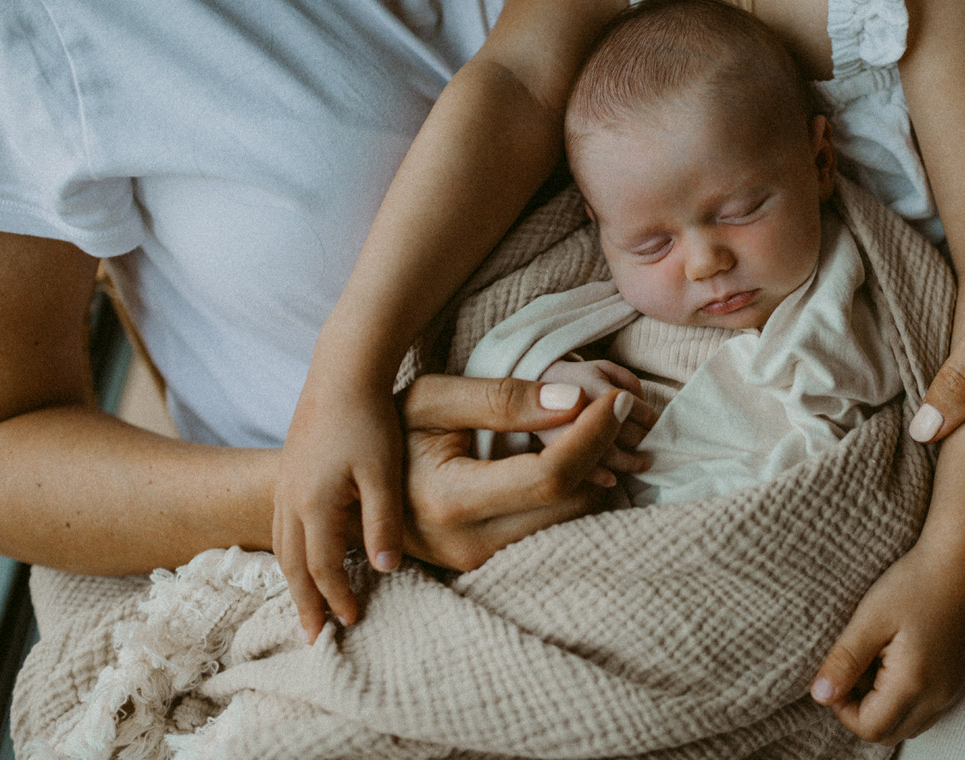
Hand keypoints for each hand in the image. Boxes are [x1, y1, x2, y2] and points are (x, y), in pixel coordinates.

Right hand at [274, 376, 403, 641]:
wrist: (343, 370)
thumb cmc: (369, 419)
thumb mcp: (383, 472)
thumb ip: (383, 523)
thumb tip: (384, 570)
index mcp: (313, 504)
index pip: (322, 567)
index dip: (337, 597)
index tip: (352, 621)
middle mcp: (291, 499)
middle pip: (293, 564)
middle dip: (304, 602)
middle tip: (313, 636)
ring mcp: (285, 484)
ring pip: (281, 545)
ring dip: (293, 579)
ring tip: (305, 605)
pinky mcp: (290, 469)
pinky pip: (280, 524)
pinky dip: (288, 550)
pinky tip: (300, 555)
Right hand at [397, 375, 651, 571]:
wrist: (345, 485)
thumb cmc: (386, 428)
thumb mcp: (431, 399)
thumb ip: (500, 398)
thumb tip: (575, 401)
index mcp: (449, 501)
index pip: (550, 476)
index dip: (593, 436)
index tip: (619, 401)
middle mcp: (467, 545)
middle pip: (572, 504)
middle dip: (602, 453)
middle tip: (611, 408)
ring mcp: (478, 563)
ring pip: (571, 521)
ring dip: (593, 473)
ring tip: (590, 427)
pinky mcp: (487, 565)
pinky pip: (553, 529)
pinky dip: (573, 491)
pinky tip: (568, 456)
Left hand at [810, 543, 964, 743]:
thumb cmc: (915, 582)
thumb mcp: (871, 617)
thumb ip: (845, 660)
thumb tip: (820, 696)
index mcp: (915, 684)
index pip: (869, 728)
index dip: (843, 709)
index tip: (837, 673)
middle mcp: (940, 697)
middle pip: (889, 733)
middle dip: (862, 711)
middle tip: (854, 667)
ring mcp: (955, 691)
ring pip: (909, 724)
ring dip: (884, 706)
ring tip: (875, 660)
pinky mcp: (960, 680)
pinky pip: (927, 709)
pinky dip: (905, 698)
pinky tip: (896, 659)